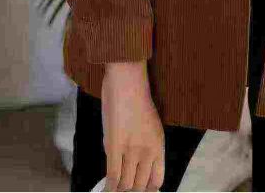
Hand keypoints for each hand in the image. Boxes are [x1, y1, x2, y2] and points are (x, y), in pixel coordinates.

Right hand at [102, 62, 164, 191]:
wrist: (128, 83)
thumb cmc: (138, 99)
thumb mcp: (151, 125)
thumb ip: (146, 146)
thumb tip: (135, 166)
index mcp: (159, 146)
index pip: (157, 180)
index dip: (147, 190)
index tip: (139, 191)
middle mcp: (148, 151)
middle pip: (140, 185)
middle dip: (131, 191)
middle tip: (123, 190)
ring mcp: (132, 150)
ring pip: (126, 184)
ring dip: (119, 190)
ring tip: (114, 191)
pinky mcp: (115, 147)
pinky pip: (113, 176)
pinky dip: (109, 187)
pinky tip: (106, 190)